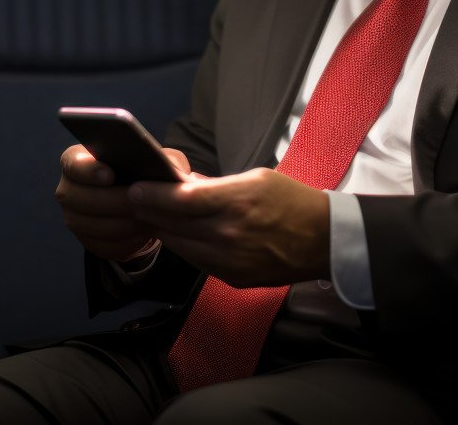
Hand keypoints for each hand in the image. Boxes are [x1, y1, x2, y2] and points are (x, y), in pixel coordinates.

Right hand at [53, 144, 191, 262]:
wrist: (142, 208)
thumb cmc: (144, 175)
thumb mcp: (157, 162)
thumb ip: (161, 158)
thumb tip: (167, 165)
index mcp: (78, 160)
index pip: (72, 164)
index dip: (88, 170)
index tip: (110, 175)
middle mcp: (68, 188)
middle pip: (80, 198)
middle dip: (112, 201)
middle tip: (139, 202)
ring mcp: (74, 217)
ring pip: (93, 225)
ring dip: (122, 223)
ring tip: (146, 218)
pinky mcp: (86, 241)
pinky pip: (103, 245)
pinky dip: (125, 240)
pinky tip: (142, 233)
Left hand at [126, 168, 329, 287]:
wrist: (323, 240)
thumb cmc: (291, 202)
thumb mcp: (255, 179)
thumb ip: (214, 184)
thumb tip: (182, 184)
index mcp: (235, 202)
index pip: (180, 200)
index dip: (152, 195)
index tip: (135, 188)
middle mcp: (228, 234)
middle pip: (173, 224)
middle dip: (149, 212)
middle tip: (134, 200)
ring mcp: (229, 260)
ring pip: (180, 246)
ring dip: (164, 231)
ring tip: (152, 217)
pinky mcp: (232, 277)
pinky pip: (196, 261)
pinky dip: (185, 247)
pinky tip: (181, 235)